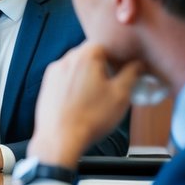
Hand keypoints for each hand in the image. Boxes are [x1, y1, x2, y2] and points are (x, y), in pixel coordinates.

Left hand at [29, 43, 142, 166]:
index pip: (106, 44)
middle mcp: (64, 60)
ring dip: (89, 76)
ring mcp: (52, 74)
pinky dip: (76, 86)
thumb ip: (132, 73)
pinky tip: (83, 102)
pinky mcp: (46, 87)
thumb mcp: (121, 94)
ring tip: (99, 96)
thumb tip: (138, 64)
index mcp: (84, 56)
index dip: (118, 56)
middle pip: (90, 54)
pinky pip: (65, 79)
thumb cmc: (91, 118)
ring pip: (76, 67)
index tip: (125, 70)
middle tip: (115, 83)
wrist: (60, 140)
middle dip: (104, 66)